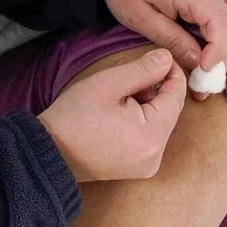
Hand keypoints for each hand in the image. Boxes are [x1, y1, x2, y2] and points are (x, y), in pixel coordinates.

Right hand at [39, 49, 186, 180]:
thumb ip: (142, 70)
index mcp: (151, 135)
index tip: (160, 58)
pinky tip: (119, 115)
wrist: (49, 151)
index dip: (172, 73)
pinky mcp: (138, 169)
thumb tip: (167, 58)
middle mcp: (155, 155)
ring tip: (118, 98)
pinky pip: (150, 138)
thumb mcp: (108, 83)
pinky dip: (142, 122)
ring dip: (148, 106)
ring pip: (160, 124)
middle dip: (155, 91)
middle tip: (128, 80)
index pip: (176, 97)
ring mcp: (147, 165)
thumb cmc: (74, 116)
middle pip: (170, 112)